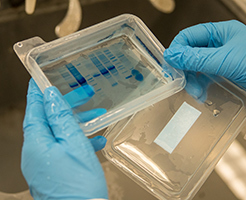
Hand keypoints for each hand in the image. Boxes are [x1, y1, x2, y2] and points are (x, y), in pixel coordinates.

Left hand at [21, 79, 107, 199]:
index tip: (40, 79)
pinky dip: (79, 141)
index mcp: (36, 143)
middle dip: (67, 106)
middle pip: (50, 120)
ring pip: (60, 134)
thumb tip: (51, 97)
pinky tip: (96, 140)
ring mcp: (44, 163)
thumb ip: (61, 119)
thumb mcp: (74, 144)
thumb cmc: (78, 184)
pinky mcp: (54, 171)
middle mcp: (36, 152)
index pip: (34, 110)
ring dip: (78, 123)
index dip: (38, 93)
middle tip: (85, 93)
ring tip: (97, 115)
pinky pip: (65, 149)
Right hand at [164, 20, 245, 102]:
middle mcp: (219, 43)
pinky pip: (206, 76)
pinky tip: (201, 94)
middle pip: (191, 53)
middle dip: (186, 69)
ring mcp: (222, 58)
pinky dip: (201, 85)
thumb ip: (196, 58)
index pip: (189, 35)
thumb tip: (171, 55)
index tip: (170, 64)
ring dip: (193, 80)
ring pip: (197, 66)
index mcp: (220, 32)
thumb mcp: (225, 60)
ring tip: (196, 93)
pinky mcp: (225, 71)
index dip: (177, 49)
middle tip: (183, 83)